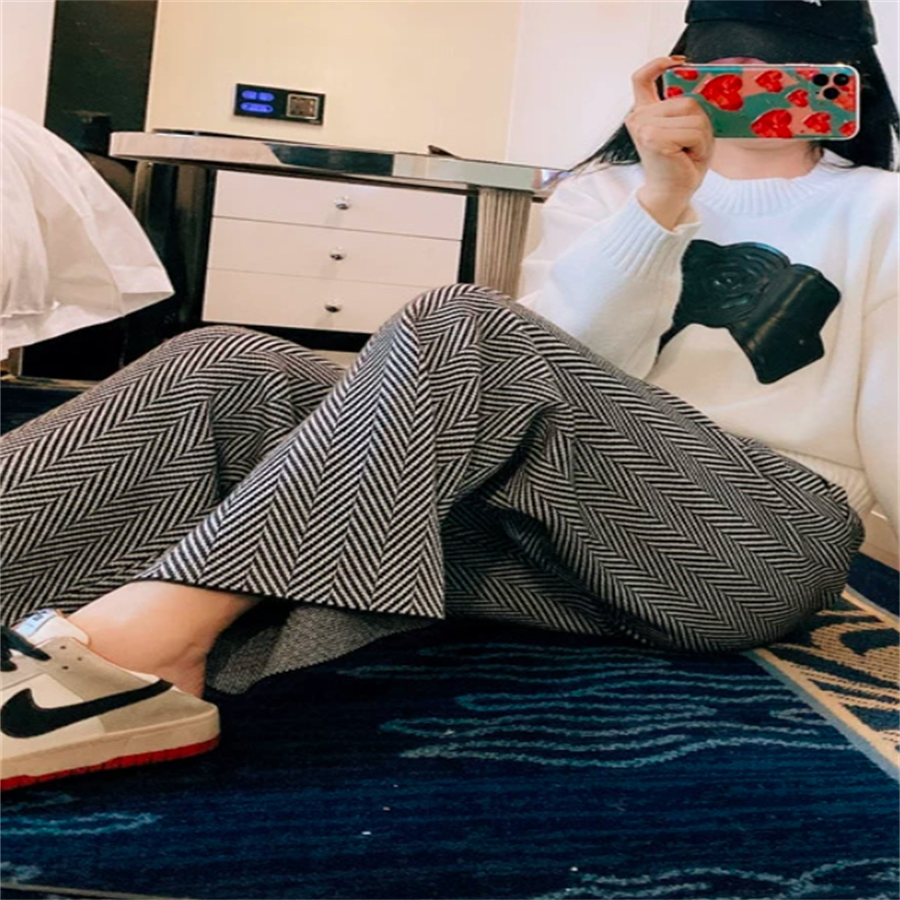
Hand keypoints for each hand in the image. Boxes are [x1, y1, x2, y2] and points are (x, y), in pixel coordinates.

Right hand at [626, 56, 713, 229]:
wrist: (671, 195)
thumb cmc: (681, 164)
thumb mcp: (684, 129)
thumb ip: (684, 108)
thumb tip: (700, 87)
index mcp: (644, 114)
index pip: (642, 80)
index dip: (657, 65)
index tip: (677, 61)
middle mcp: (639, 118)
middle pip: (687, 101)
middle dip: (698, 124)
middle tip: (688, 148)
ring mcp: (644, 127)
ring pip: (694, 116)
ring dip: (700, 137)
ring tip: (687, 154)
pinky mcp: (653, 138)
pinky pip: (694, 131)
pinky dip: (699, 147)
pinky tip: (687, 158)